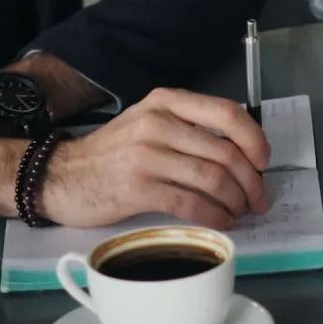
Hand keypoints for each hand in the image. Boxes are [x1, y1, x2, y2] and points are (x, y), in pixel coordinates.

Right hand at [39, 88, 271, 229]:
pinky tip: (221, 222)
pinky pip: (190, 203)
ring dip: (236, 200)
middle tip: (259, 199)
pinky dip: (213, 216)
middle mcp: (159, 123)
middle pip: (225, 151)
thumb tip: (240, 154)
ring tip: (242, 212)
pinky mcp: (137, 188)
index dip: (254, 138)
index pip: (227, 112)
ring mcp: (147, 155)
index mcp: (167, 102)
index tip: (264, 161)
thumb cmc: (111, 153)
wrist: (58, 176)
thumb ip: (188, 128)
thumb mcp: (149, 122)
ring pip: (212, 178)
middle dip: (251, 180)